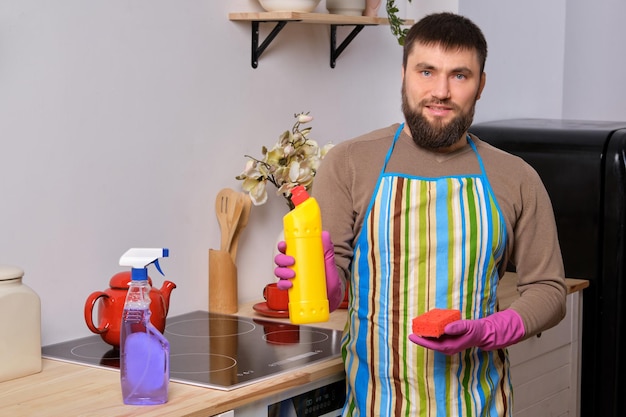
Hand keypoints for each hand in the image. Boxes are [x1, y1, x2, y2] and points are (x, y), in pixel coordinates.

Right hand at [274, 231, 343, 311]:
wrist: (333, 296)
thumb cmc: (329, 279)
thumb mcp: (329, 262)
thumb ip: (327, 249)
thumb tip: (325, 235)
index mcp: (300, 258)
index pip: (287, 249)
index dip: (282, 246)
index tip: (284, 245)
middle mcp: (294, 267)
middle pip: (280, 259)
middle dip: (282, 259)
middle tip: (292, 261)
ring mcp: (292, 278)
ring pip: (279, 271)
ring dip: (282, 271)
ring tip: (292, 274)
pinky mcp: (292, 289)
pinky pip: (282, 285)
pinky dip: (283, 284)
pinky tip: (289, 284)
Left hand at [408, 309, 524, 354]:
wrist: (482, 333)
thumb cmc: (475, 330)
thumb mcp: (467, 327)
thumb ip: (457, 327)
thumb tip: (445, 328)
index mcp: (450, 346)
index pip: (432, 345)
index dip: (421, 341)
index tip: (411, 336)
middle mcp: (446, 347)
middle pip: (430, 343)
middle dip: (420, 336)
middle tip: (410, 328)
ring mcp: (447, 344)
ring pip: (432, 340)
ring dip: (424, 334)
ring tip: (416, 326)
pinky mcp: (448, 340)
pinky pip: (436, 337)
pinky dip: (431, 332)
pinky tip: (427, 325)